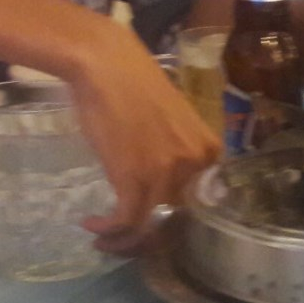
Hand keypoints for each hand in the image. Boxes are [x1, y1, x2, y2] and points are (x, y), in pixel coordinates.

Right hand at [71, 29, 218, 253]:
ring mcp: (166, 173)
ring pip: (151, 222)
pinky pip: (128, 219)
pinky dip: (110, 230)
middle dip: (149, 229)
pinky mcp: (134, 177)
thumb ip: (176, 152)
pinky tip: (93, 226)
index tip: (151, 220)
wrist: (106, 63)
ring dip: (126, 239)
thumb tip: (164, 180)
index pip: (200, 199)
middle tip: (124, 233)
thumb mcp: (171, 123)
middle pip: (176, 212)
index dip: (174, 215)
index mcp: (210, 151)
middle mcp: (195, 165)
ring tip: (104, 238)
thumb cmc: (133, 85)